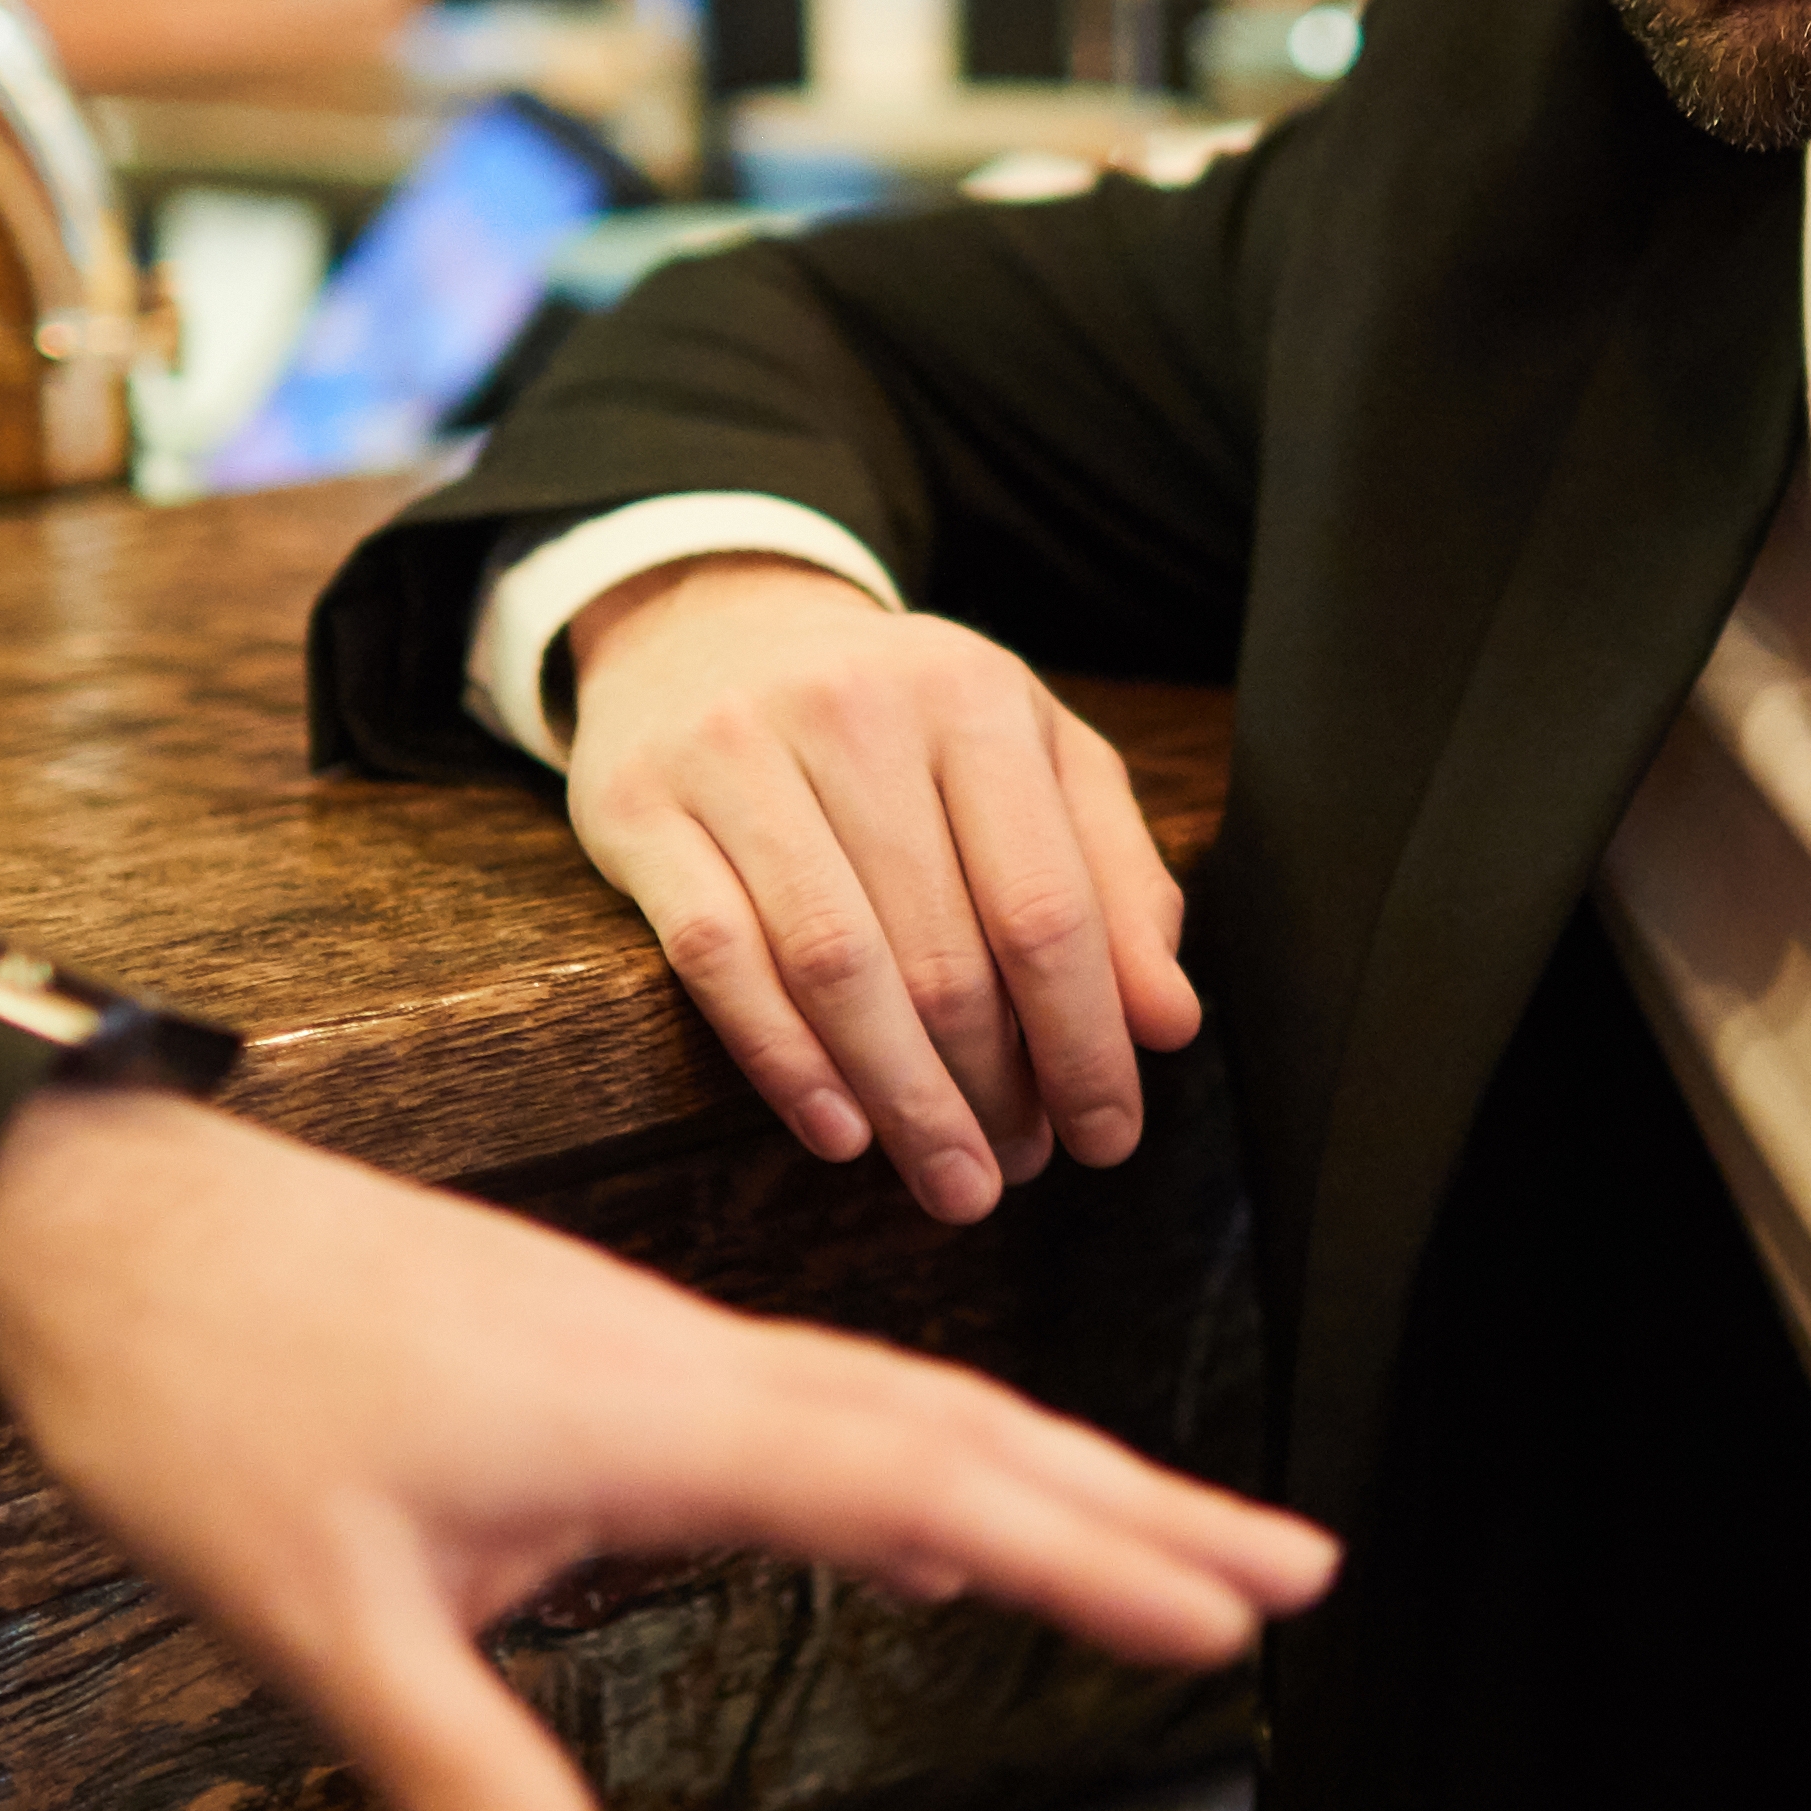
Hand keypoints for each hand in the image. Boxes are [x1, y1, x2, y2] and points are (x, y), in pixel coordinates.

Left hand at [0, 1084, 1333, 1810]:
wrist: (92, 1225)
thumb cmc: (196, 1395)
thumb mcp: (312, 1615)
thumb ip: (456, 1775)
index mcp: (656, 1415)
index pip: (928, 1486)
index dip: (1091, 1559)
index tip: (1230, 1620)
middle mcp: (686, 1362)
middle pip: (964, 1431)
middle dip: (1141, 1509)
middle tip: (1303, 1576)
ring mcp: (651, 1348)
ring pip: (902, 1405)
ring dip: (1051, 1478)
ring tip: (1177, 1550)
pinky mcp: (603, 1352)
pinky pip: (823, 1401)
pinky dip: (926, 1459)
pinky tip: (938, 1524)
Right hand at [558, 556, 1204, 1224]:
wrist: (708, 631)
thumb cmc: (900, 723)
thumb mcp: (1031, 758)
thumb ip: (1113, 877)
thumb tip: (1167, 1023)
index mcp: (971, 697)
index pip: (1044, 903)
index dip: (1086, 1039)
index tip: (1108, 1137)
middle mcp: (854, 711)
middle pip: (943, 950)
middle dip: (995, 1089)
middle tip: (1017, 1170)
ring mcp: (737, 756)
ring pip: (834, 966)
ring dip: (904, 1100)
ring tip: (950, 1179)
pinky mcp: (643, 808)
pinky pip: (717, 959)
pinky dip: (785, 1063)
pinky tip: (841, 1134)